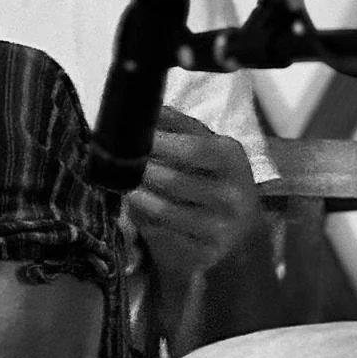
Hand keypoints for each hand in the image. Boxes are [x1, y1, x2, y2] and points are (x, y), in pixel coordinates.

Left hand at [125, 105, 263, 280]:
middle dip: (140, 171)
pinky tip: (133, 208)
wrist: (242, 234)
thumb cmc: (217, 178)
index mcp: (232, 160)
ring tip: (119, 183)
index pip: (194, 149)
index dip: (160, 143)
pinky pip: (163, 234)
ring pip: (164, 210)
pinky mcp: (204, 253)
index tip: (131, 137)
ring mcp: (219, 228)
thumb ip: (179, 125)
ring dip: (135, 196)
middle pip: (174, 181)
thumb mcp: (209, 147)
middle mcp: (231, 195)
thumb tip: (147, 104)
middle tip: (114, 162)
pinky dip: (142, 221)